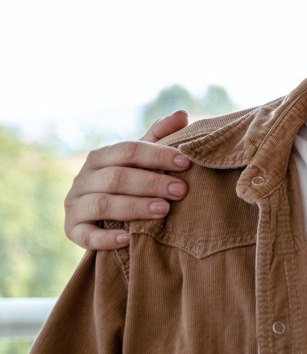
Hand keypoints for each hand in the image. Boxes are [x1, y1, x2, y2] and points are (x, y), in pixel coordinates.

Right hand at [63, 110, 191, 249]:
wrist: (103, 217)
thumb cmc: (130, 181)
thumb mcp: (142, 158)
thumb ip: (160, 137)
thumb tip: (182, 114)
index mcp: (100, 157)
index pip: (128, 150)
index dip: (158, 155)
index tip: (186, 162)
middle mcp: (83, 179)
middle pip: (117, 177)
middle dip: (151, 183)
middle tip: (181, 190)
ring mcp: (75, 205)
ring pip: (102, 204)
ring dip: (134, 207)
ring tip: (164, 210)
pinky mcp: (72, 230)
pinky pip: (86, 235)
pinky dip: (106, 238)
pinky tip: (128, 239)